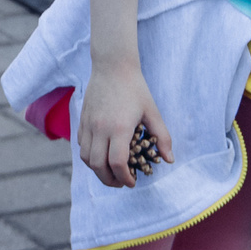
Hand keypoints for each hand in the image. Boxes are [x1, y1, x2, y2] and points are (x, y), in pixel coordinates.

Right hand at [73, 65, 170, 189]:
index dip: (124, 178)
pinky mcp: (82, 119)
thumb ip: (162, 137)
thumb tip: (169, 160)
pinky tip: (102, 155)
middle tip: (121, 183)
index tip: (132, 183)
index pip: (117, 163)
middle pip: (97, 165)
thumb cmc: (135, 88)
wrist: (111, 66)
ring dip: (97, 170)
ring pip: (85, 157)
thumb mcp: (153, 112)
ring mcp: (88, 124)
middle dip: (109, 180)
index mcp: (119, 128)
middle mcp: (100, 128)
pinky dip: (90, 156)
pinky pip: (81, 145)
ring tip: (110, 173)